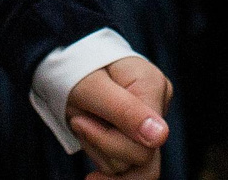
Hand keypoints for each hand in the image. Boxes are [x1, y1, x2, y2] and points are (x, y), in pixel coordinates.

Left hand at [65, 54, 171, 178]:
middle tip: (78, 120)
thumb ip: (125, 110)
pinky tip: (88, 146)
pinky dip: (101, 157)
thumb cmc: (77, 66)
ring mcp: (149, 124)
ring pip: (131, 166)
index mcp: (152, 86)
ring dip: (98, 150)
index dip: (107, 140)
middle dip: (102, 146)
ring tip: (83, 122)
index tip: (79, 121)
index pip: (145, 141)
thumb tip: (160, 137)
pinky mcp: (138, 137)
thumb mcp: (92, 86)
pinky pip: (125, 166)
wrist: (66, 61)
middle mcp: (158, 107)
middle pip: (142, 157)